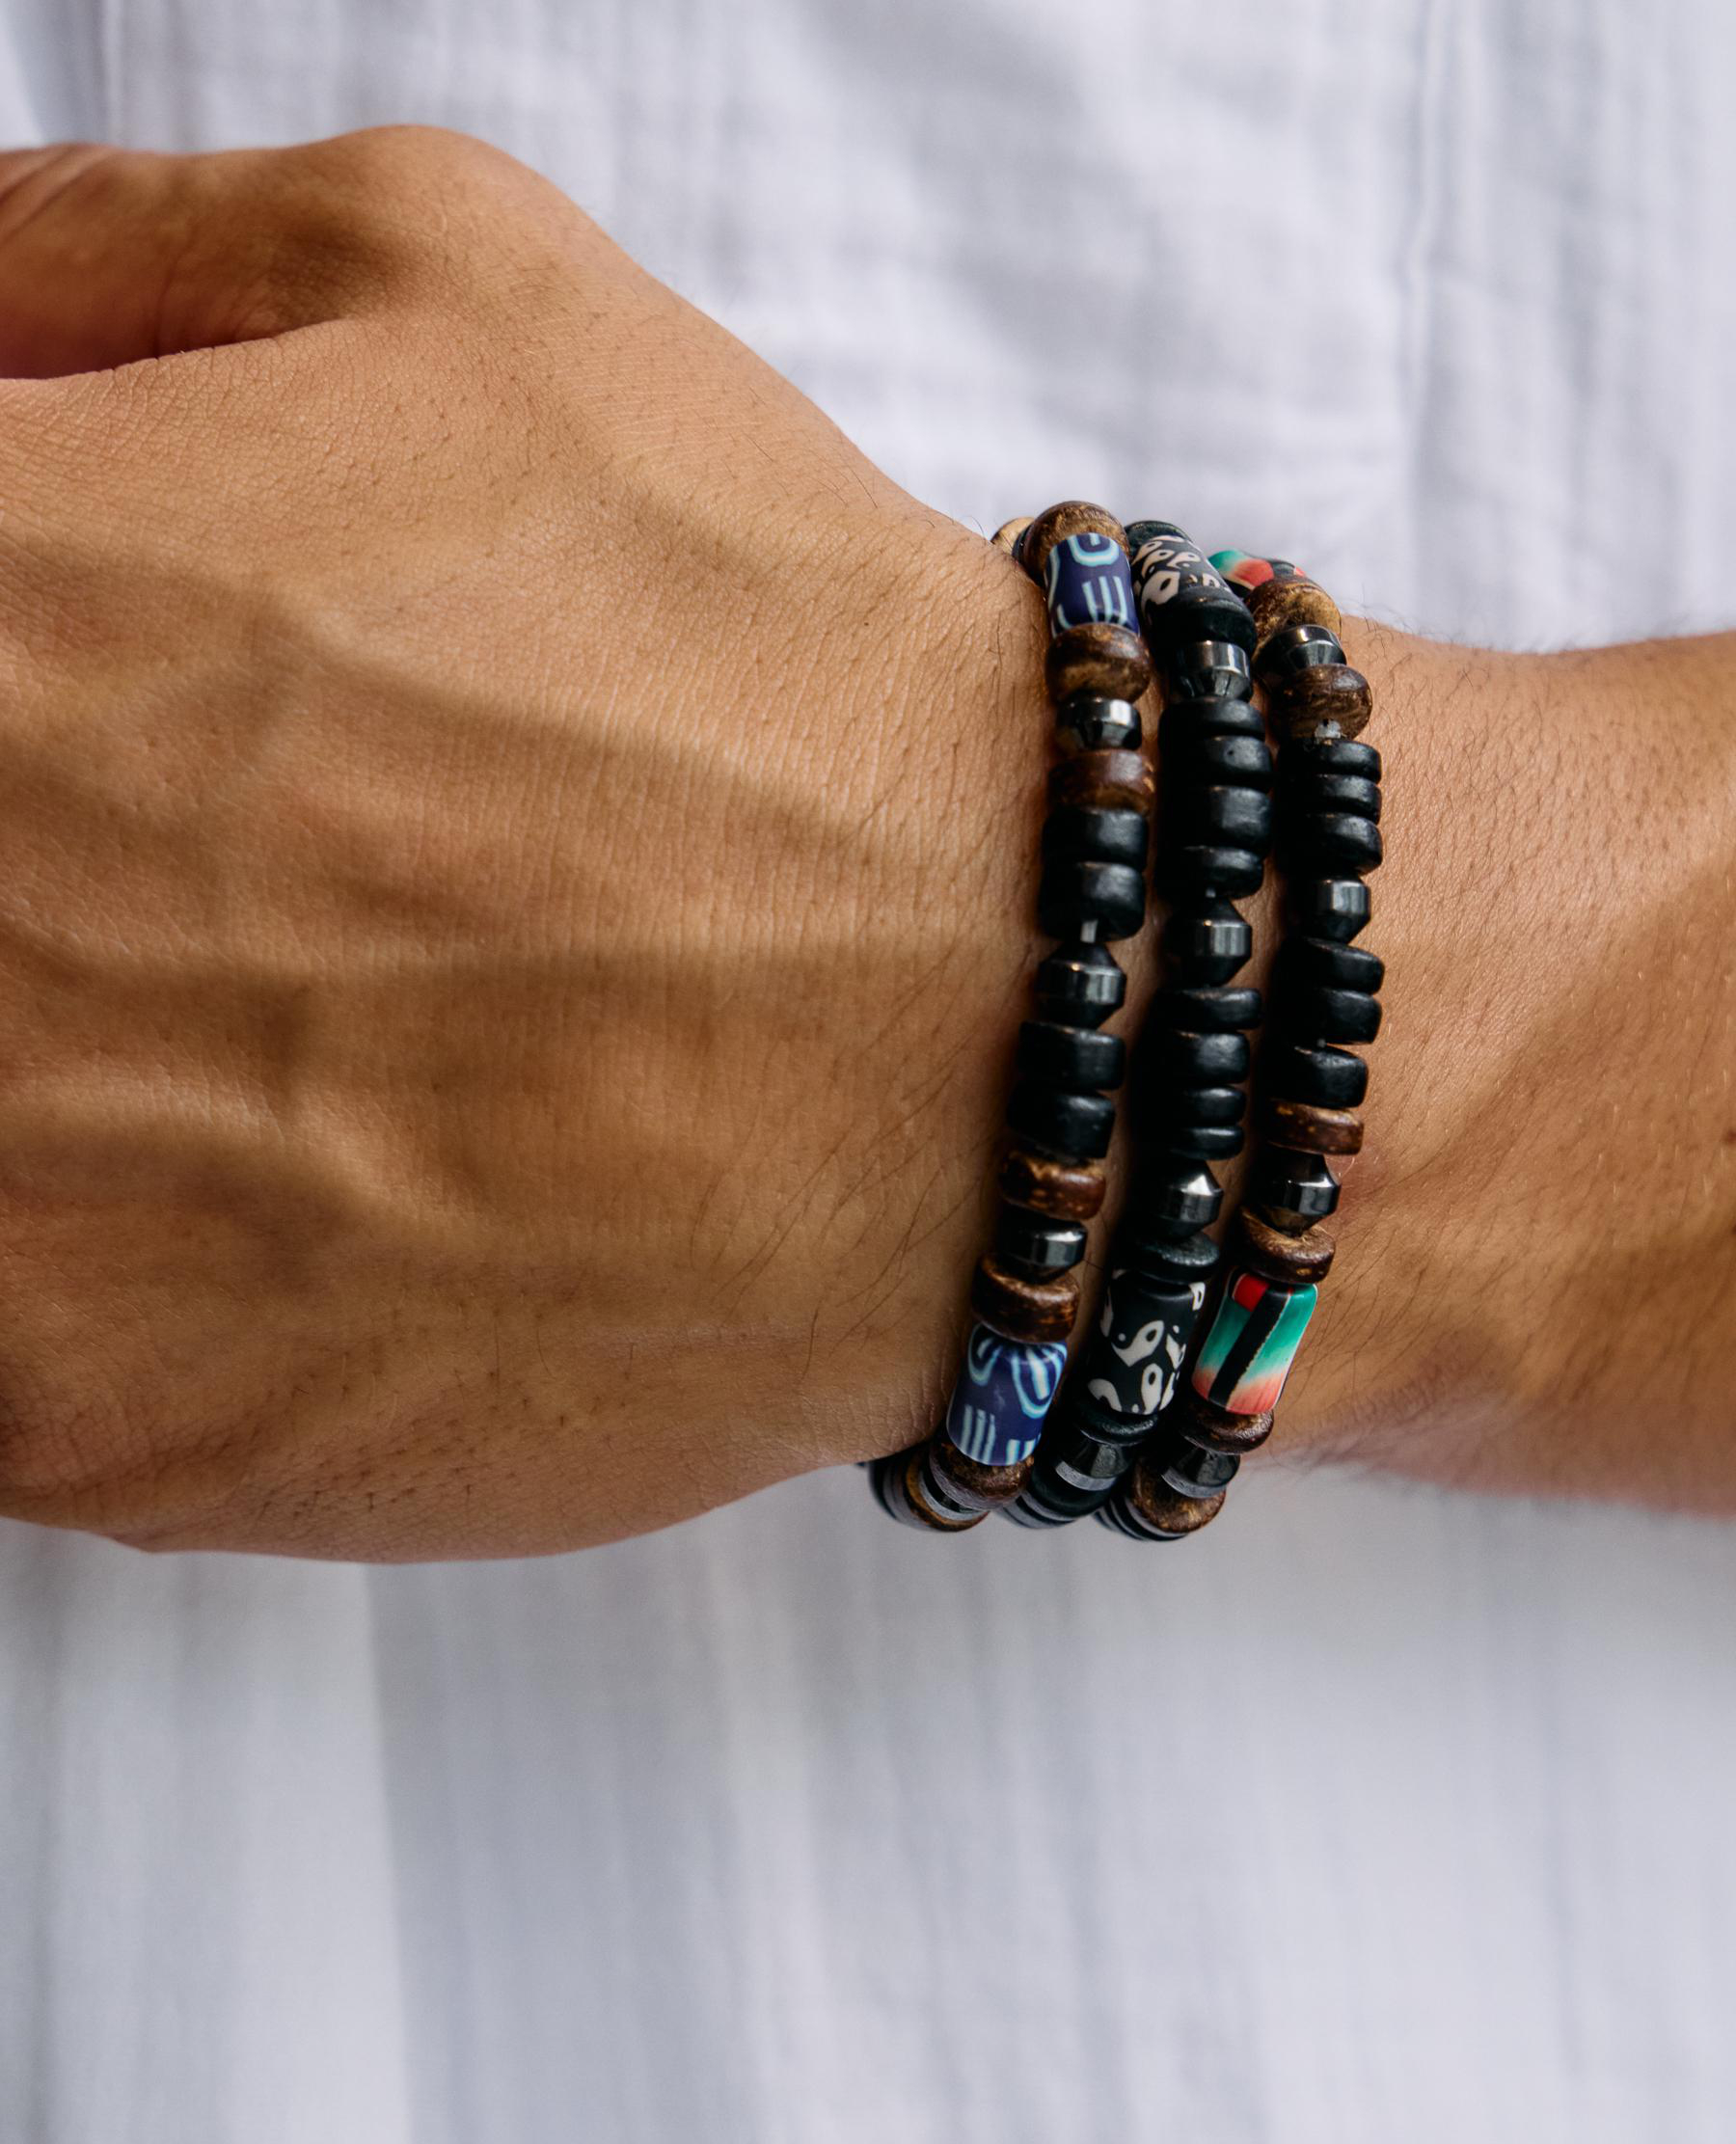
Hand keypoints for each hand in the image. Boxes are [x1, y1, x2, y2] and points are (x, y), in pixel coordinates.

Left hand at [0, 130, 1729, 1561]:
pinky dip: (84, 1248)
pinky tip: (278, 1181)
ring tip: (256, 1024)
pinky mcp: (76, 1421)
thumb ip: (95, 247)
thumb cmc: (756, 666)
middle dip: (27, 862)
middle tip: (178, 869)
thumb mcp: (449, 278)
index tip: (70, 687)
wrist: (1005, 1038)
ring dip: (50, 1056)